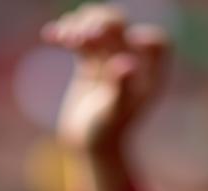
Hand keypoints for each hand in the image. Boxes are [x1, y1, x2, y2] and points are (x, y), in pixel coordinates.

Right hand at [43, 3, 169, 152]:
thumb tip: (125, 64)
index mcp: (149, 74)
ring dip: (81, 25)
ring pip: (98, 27)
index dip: (145, 38)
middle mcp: (132, 61)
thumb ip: (121, 87)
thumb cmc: (106, 135)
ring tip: (66, 38)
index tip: (129, 43)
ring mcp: (109, 59)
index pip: (157, 44)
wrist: (87, 147)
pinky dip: (65, 34)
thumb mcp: (114, 113)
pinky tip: (50, 35)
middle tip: (85, 36)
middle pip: (121, 28)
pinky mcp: (90, 62)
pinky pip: (79, 39)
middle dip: (101, 25)